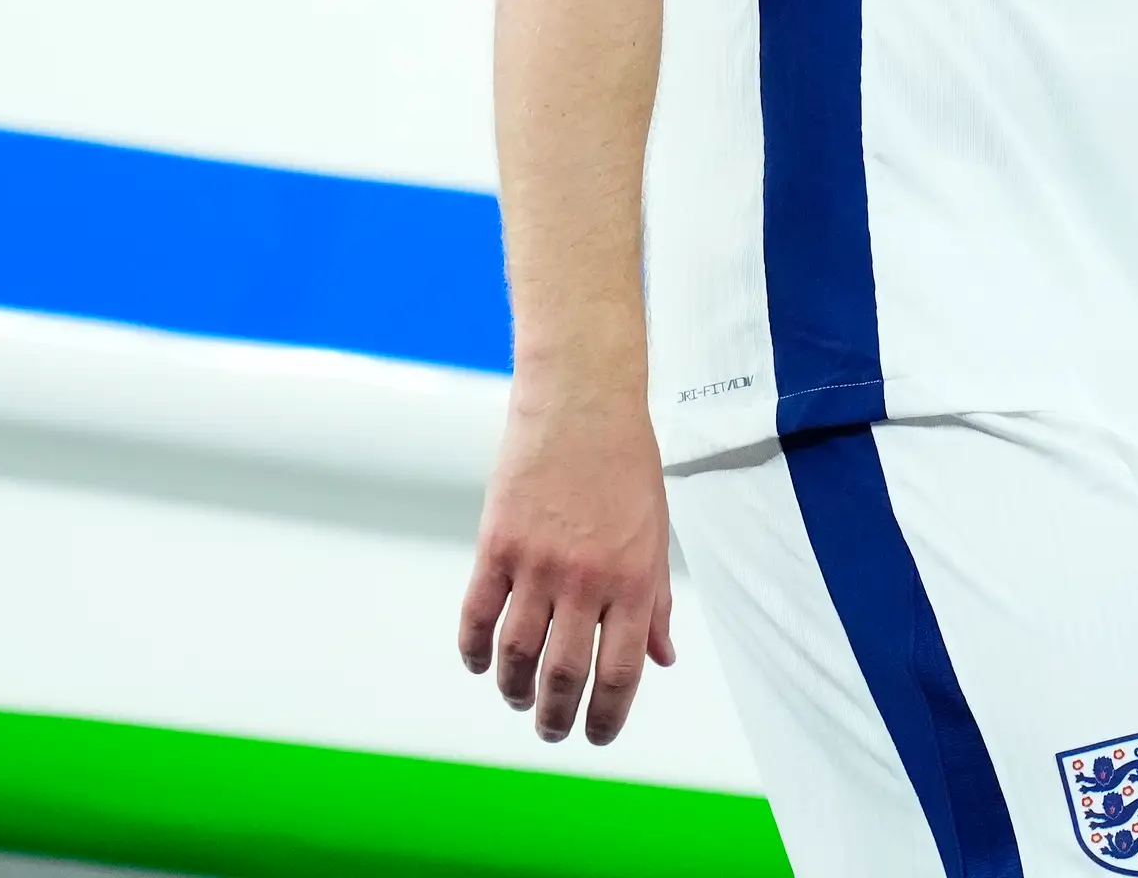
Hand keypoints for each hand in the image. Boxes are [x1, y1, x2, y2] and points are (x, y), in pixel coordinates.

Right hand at [457, 381, 677, 744]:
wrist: (583, 402)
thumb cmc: (626, 465)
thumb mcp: (656, 535)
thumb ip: (658, 602)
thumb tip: (663, 657)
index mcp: (634, 581)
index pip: (620, 674)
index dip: (607, 718)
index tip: (596, 736)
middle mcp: (587, 580)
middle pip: (564, 675)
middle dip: (556, 717)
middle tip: (551, 730)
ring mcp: (538, 564)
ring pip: (517, 655)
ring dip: (514, 690)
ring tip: (518, 699)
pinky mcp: (497, 545)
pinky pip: (478, 615)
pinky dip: (474, 650)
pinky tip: (480, 663)